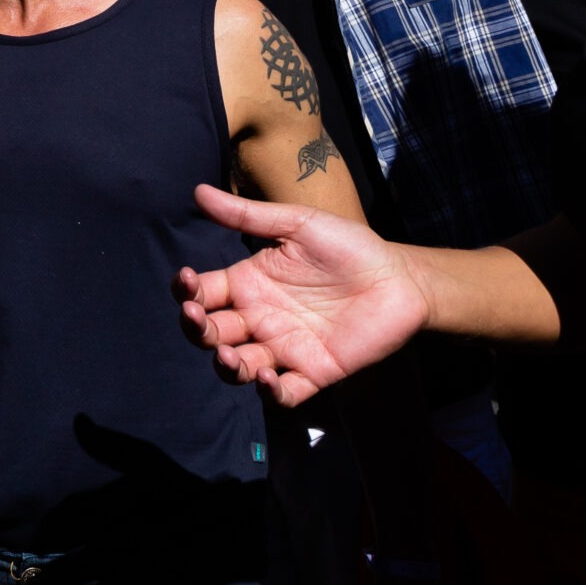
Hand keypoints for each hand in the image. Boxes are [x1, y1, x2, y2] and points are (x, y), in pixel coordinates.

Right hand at [174, 185, 429, 406]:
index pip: (203, 293)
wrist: (399, 278)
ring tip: (229, 355)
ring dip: (226, 366)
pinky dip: (270, 392)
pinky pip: (285, 393)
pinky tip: (268, 377)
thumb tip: (197, 191)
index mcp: (250, 284)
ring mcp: (285, 348)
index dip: (187, 291)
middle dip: (196, 329)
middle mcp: (260, 318)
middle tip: (197, 318)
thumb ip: (248, 215)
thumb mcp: (297, 224)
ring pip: (239, 368)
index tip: (186, 281)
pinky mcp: (314, 372)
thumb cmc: (349, 246)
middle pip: (211, 333)